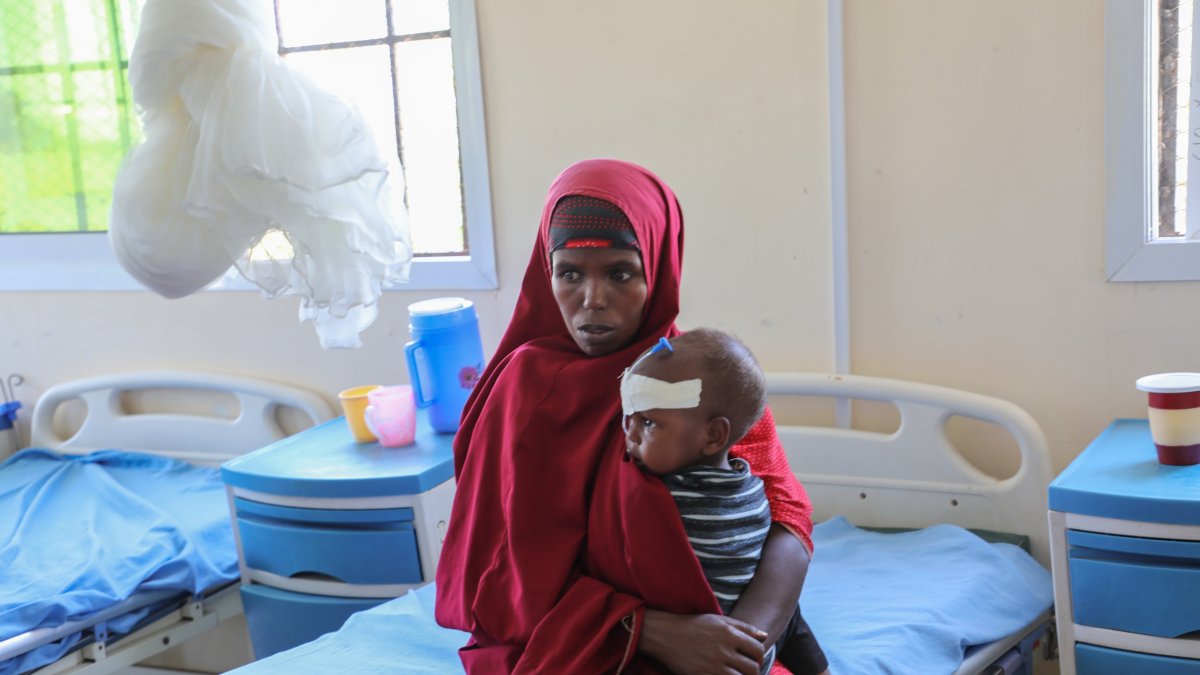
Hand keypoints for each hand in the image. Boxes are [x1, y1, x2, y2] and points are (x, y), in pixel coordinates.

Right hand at [639, 610, 766, 674]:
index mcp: (729, 634)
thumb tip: (765, 636)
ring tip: (734, 673)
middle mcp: (724, 650)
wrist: (666, 634)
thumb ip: (744, 628)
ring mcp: (713, 665)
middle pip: (752, 668)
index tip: (752, 658)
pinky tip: (723, 674)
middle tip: (745, 670)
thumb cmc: (694, 625)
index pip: (758, 650)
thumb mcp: (719, 620)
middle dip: (752, 671)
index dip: (759, 656)